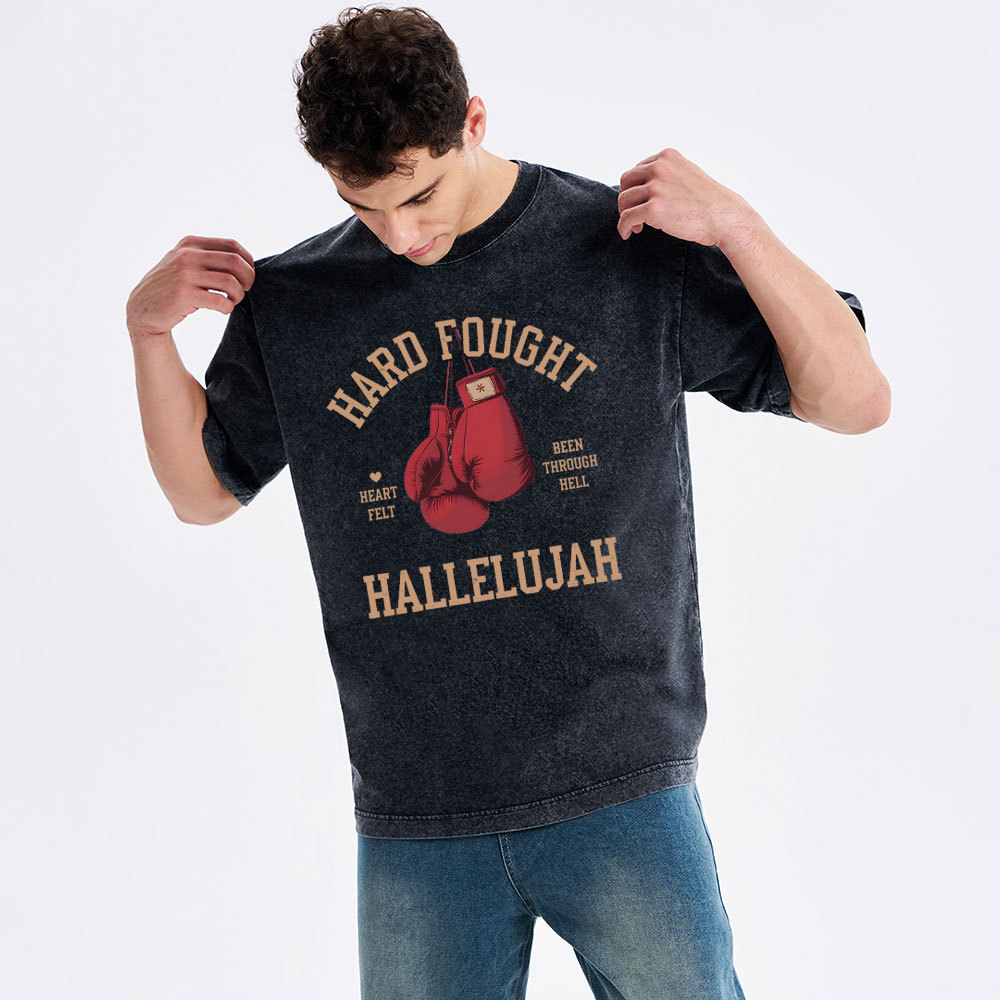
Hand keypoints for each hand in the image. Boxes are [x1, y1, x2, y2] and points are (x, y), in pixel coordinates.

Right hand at [126, 235, 255, 338]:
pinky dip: (228, 307)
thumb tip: (246, 261)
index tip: (247, 276)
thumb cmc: (171, 286)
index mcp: (191, 243)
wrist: (142, 307)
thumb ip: (208, 256)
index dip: (248, 261)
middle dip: (248, 278)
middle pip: (235, 262)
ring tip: (233, 301)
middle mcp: (188, 255)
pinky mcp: (184, 295)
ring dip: (239, 295)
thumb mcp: (185, 261)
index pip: (232, 245)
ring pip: (231, 282)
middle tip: (245, 290)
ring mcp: (185, 274)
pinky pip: (220, 301)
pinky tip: (223, 309)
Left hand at [616, 147, 750, 246]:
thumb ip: (668, 174)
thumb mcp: (687, 174)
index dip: (636, 187)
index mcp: (667, 157)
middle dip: (627, 199)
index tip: (641, 201)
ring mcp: (656, 187)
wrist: (724, 216)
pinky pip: (627, 217)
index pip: (638, 169)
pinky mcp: (654, 208)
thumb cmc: (708, 201)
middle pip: (626, 181)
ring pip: (624, 200)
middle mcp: (660, 167)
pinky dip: (623, 227)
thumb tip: (648, 187)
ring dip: (625, 214)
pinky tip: (628, 233)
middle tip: (634, 214)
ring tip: (637, 227)